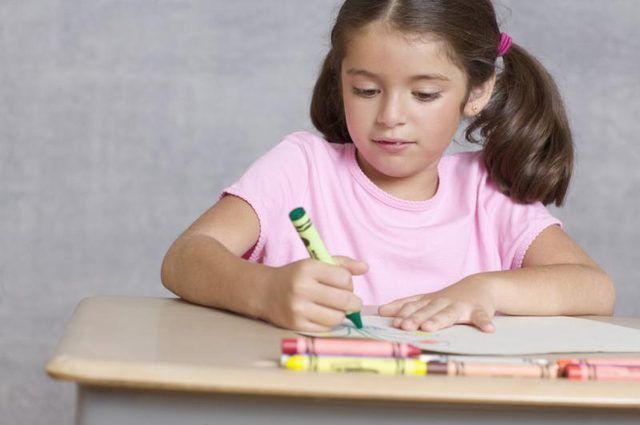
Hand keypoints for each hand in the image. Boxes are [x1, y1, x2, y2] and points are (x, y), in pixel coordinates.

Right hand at [262, 256, 367, 331]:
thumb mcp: (315, 263)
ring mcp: (298, 309)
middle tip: (349, 301)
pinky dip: (329, 323)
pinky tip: (322, 315)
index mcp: (308, 268)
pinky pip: (326, 328)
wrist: (264, 292)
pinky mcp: (296, 325)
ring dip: (341, 313)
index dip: (348, 282)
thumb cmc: (295, 276)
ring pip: (338, 317)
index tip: (343, 284)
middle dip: (353, 301)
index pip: (344, 278)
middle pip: (345, 300)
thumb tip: (365, 268)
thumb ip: (342, 264)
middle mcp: (302, 288)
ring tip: (334, 308)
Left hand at [378, 275, 495, 332]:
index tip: (393, 321)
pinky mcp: (479, 311)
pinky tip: (488, 329)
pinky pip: (482, 317)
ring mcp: (461, 306)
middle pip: (427, 311)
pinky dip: (484, 323)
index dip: (403, 313)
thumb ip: (406, 305)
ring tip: (429, 328)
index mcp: (430, 301)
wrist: (481, 286)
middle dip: (415, 318)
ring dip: (439, 321)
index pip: (414, 306)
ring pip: (448, 314)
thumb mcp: (426, 299)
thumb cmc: (448, 298)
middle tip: (404, 326)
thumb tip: (380, 311)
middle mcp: (443, 302)